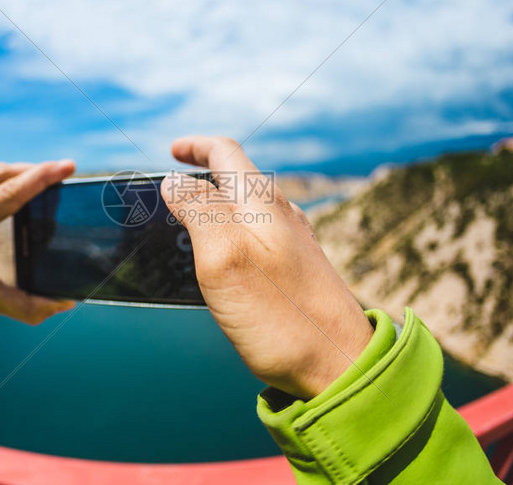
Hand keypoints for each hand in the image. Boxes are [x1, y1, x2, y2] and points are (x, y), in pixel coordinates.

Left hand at [0, 161, 77, 330]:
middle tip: (66, 168)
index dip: (39, 178)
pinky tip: (26, 185)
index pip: (6, 195)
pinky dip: (7, 180)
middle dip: (35, 170)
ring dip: (22, 172)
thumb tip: (67, 302)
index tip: (67, 166)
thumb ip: (30, 307)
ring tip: (51, 176)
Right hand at [161, 136, 372, 399]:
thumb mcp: (224, 256)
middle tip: (172, 189)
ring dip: (215, 204)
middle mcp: (281, 215)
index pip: (226, 153)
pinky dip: (230, 231)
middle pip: (237, 178)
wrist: (341, 365)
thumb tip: (174, 181)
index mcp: (262, 203)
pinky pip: (257, 235)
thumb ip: (198, 211)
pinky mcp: (297, 270)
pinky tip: (222, 258)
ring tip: (188, 221)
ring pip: (247, 207)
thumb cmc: (281, 315)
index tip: (171, 150)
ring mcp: (292, 243)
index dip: (195, 146)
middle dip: (202, 175)